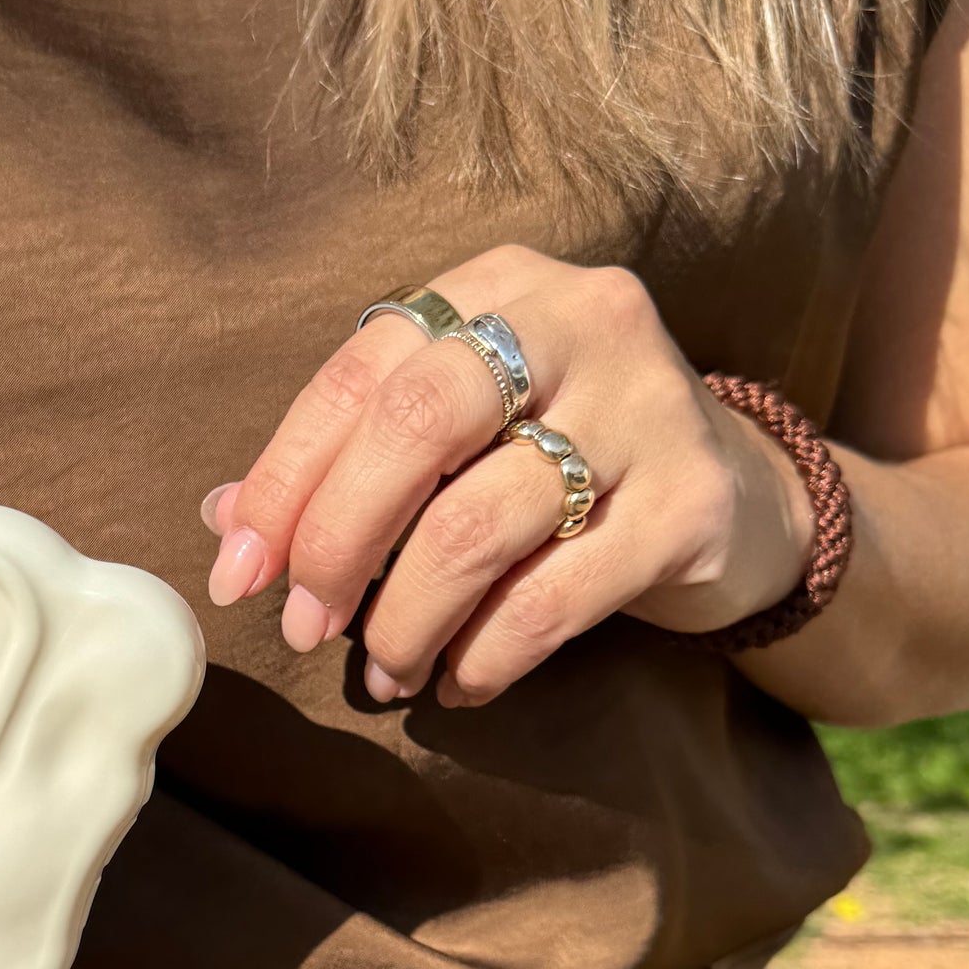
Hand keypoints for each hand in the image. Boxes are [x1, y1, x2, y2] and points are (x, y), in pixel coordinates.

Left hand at [202, 247, 817, 704]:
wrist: (742, 499)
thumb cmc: (562, 460)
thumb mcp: (462, 437)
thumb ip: (350, 462)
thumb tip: (226, 524)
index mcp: (498, 288)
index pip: (359, 375)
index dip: (282, 479)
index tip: (238, 572)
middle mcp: (577, 322)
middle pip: (415, 426)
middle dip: (337, 541)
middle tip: (307, 625)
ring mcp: (646, 406)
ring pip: (478, 526)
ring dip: (406, 620)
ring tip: (388, 671)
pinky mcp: (692, 502)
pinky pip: (553, 596)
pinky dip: (486, 654)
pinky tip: (462, 681)